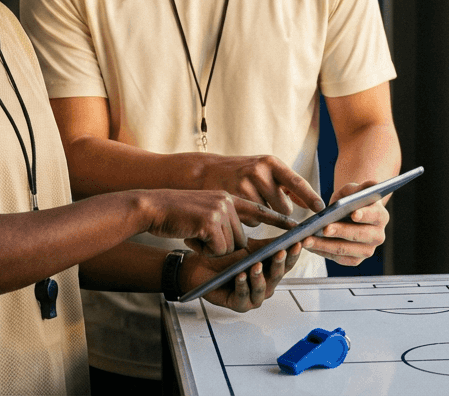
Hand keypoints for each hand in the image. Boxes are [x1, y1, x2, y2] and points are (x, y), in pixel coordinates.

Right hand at [141, 189, 298, 256]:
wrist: (151, 207)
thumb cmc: (175, 215)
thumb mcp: (204, 213)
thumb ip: (224, 221)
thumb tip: (241, 245)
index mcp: (229, 198)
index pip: (258, 210)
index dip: (278, 219)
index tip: (297, 227)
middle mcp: (228, 201)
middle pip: (241, 241)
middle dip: (221, 247)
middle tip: (200, 235)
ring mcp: (220, 209)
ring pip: (230, 247)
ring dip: (212, 249)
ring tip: (194, 234)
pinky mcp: (210, 220)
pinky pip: (218, 249)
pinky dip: (204, 250)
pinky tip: (191, 236)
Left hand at [181, 237, 302, 311]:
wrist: (203, 266)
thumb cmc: (228, 258)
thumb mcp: (251, 247)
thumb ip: (270, 243)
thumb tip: (294, 229)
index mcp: (271, 272)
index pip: (287, 263)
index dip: (293, 254)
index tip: (299, 242)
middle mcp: (266, 286)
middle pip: (276, 276)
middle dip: (278, 263)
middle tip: (280, 252)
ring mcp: (253, 297)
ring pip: (261, 288)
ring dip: (259, 277)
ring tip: (255, 265)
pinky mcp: (239, 304)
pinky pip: (243, 296)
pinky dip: (242, 285)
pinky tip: (240, 275)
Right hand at [195, 154, 325, 223]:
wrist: (206, 171)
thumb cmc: (242, 173)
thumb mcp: (264, 170)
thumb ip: (287, 185)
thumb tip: (314, 203)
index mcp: (271, 163)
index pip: (296, 181)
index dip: (310, 197)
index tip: (321, 208)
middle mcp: (260, 171)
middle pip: (285, 207)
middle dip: (278, 210)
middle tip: (263, 200)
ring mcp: (245, 185)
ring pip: (268, 215)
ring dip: (262, 215)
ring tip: (248, 200)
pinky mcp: (234, 199)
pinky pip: (253, 220)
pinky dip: (248, 219)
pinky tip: (238, 206)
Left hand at [302, 180, 388, 265]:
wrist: (347, 214)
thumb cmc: (351, 200)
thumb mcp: (353, 190)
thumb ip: (362, 187)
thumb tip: (372, 184)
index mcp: (381, 216)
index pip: (374, 215)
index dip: (365, 215)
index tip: (353, 214)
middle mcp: (378, 236)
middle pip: (359, 235)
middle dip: (340, 232)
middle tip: (324, 228)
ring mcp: (367, 250)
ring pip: (345, 250)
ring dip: (325, 245)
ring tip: (307, 240)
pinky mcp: (354, 259)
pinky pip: (337, 258)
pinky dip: (322, 252)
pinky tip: (309, 246)